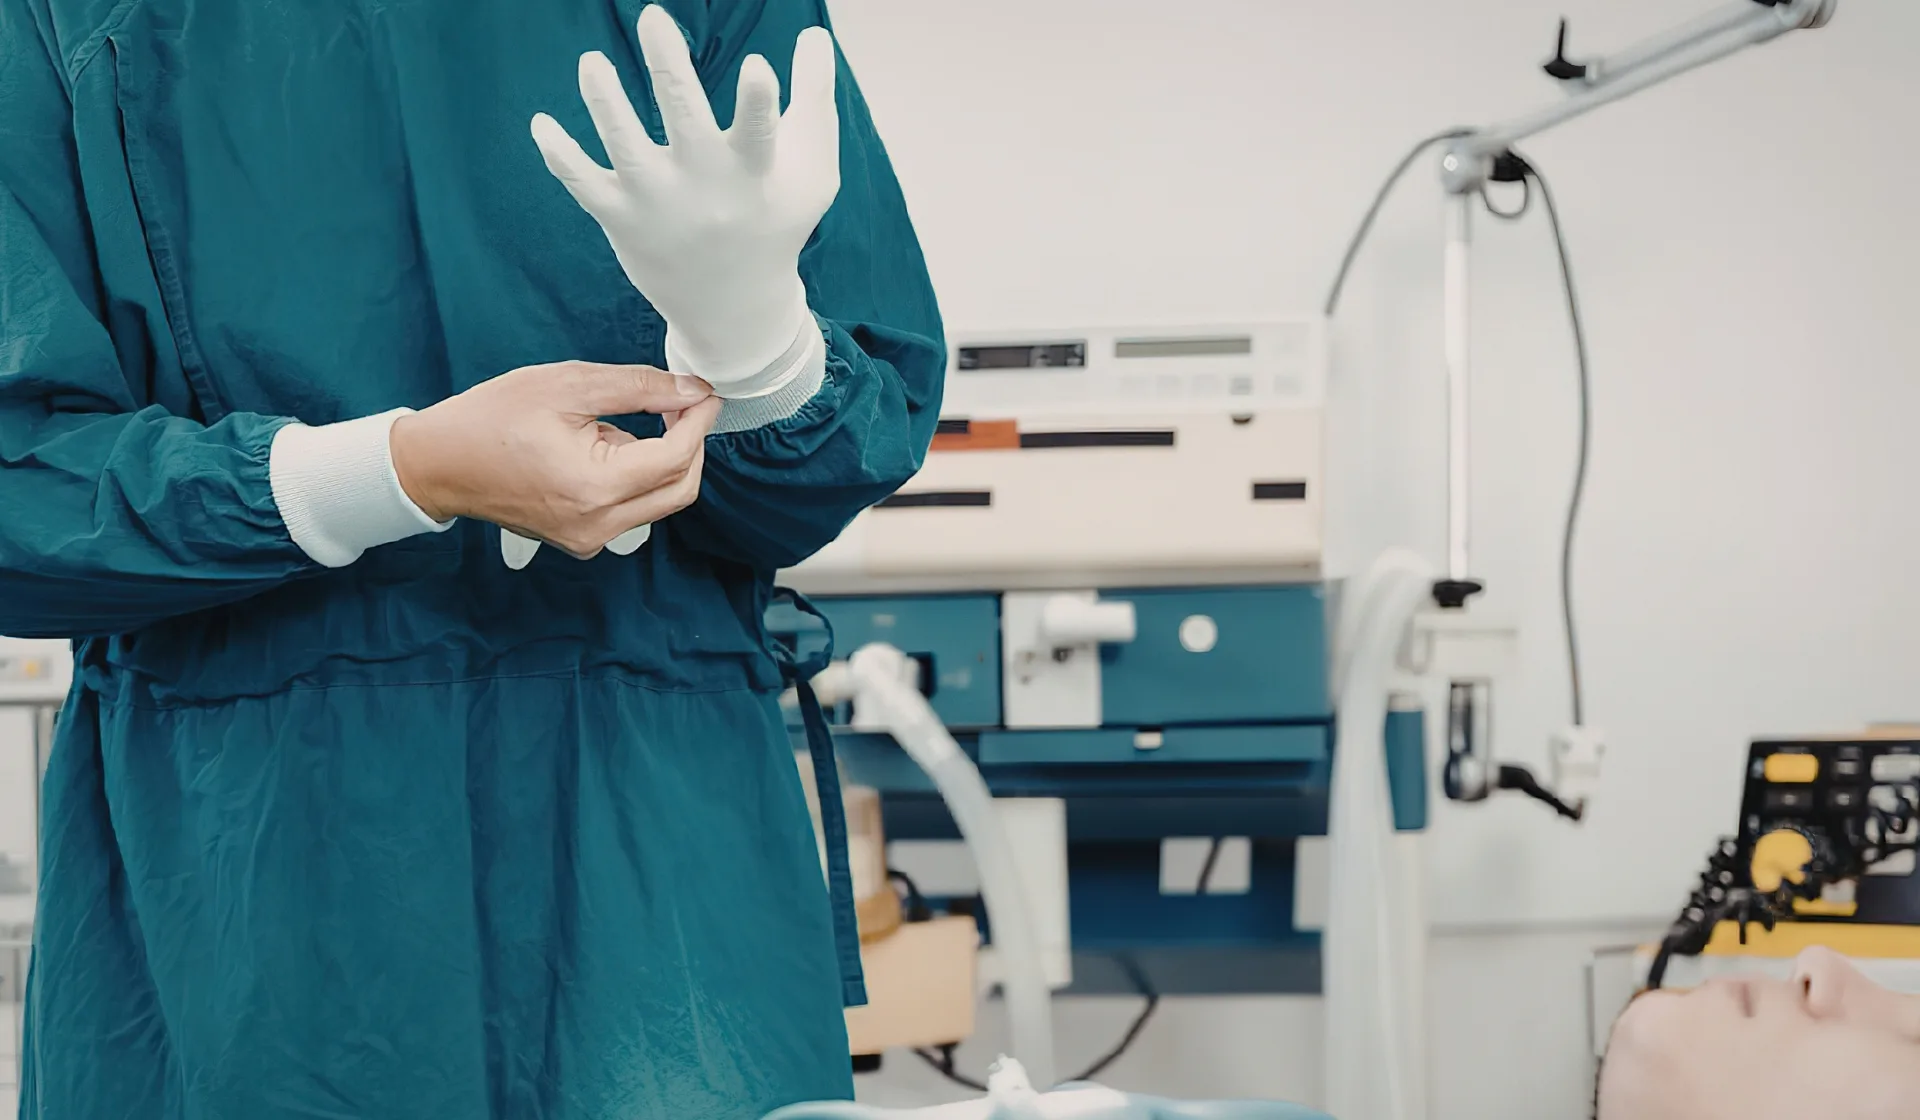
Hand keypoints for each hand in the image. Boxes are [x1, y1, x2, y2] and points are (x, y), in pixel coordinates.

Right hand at [389, 361, 720, 562]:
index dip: (698, 422)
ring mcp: (589, 539)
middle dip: (689, 444)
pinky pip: (631, 509)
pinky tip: (600, 448)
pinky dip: (633, 477)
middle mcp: (597, 525)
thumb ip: (638, 388)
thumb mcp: (568, 386)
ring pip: (658, 501)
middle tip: (679, 403)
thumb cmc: (490, 420)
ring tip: (613, 423)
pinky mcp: (581, 540)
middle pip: (679, 489)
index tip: (704, 394)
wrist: (437, 463)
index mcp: (594, 488)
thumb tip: (690, 390)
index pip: (675, 458)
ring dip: (658, 460)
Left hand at [530, 4, 839, 393]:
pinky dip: (559, 154)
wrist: (733, 306)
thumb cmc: (776, 222)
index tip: (756, 67)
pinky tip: (542, 122)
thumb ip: (815, 99)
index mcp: (754, 173)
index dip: (758, 102)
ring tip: (592, 63)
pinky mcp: (622, 220)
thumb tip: (814, 34)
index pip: (760, 134)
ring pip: (624, 146)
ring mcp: (658, 205)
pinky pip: (582, 183)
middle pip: (685, 121)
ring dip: (605, 102)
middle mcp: (704, 188)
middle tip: (655, 17)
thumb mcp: (813, 171)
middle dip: (669, 65)